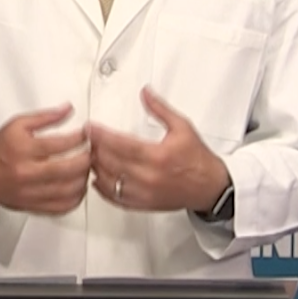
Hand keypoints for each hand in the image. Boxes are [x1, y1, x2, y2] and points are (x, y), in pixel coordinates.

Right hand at [0, 103, 90, 215]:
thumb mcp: (17, 125)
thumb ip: (45, 117)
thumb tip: (68, 110)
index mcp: (22, 149)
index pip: (59, 144)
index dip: (79, 138)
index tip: (86, 134)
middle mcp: (26, 173)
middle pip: (67, 170)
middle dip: (86, 159)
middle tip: (92, 151)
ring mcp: (30, 193)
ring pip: (68, 191)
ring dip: (84, 178)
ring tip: (86, 167)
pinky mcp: (33, 207)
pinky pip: (62, 207)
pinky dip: (76, 198)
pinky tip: (77, 186)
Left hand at [88, 87, 230, 212]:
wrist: (210, 187)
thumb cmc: (198, 159)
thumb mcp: (182, 127)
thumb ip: (160, 109)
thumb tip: (146, 93)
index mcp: (158, 156)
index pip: (121, 144)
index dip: (101, 135)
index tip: (90, 128)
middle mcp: (149, 176)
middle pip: (110, 162)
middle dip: (95, 149)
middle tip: (87, 139)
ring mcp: (144, 193)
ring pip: (109, 181)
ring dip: (96, 168)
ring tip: (92, 156)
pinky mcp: (143, 204)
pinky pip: (116, 199)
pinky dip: (102, 189)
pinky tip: (98, 179)